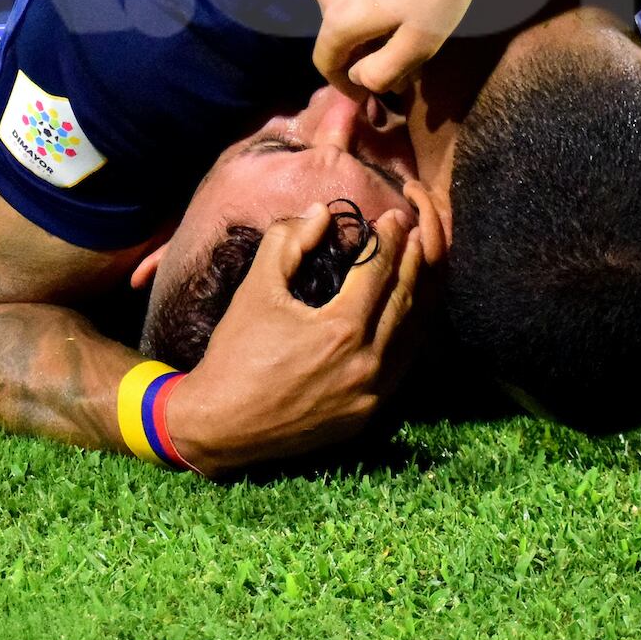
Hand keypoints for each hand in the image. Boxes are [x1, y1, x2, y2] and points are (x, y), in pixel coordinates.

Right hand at [164, 204, 425, 473]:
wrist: (221, 425)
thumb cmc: (236, 354)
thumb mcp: (256, 290)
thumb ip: (286, 243)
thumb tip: (320, 214)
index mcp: (341, 330)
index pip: (378, 272)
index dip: (388, 240)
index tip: (393, 217)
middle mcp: (366, 364)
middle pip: (404, 301)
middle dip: (412, 262)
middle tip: (414, 234)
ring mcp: (371, 395)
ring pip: (412, 337)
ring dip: (419, 297)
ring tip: (418, 267)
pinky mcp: (367, 416)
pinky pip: (401, 367)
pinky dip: (409, 336)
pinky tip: (407, 317)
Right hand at [312, 0, 486, 100]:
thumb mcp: (420, 42)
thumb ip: (383, 72)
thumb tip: (359, 79)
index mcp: (338, 18)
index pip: (325, 63)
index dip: (343, 84)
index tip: (366, 94)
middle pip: (335, 32)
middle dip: (360, 50)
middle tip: (395, 54)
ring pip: (341, 3)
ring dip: (362, 18)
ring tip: (399, 18)